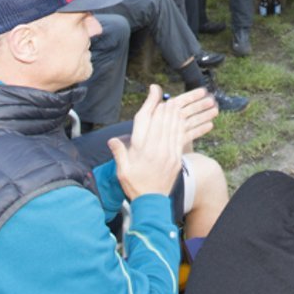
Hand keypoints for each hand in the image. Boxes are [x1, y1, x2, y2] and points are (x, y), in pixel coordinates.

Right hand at [110, 86, 186, 200]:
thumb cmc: (135, 186)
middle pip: (162, 121)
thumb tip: (112, 140)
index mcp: (142, 149)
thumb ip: (119, 153)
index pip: (147, 121)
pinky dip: (182, 126)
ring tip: (176, 103)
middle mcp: (156, 149)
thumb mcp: (122, 170)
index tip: (154, 91)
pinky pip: (181, 138)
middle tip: (166, 97)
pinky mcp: (176, 158)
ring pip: (174, 127)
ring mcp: (168, 153)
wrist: (152, 202)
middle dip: (165, 107)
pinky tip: (182, 120)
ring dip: (176, 114)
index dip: (151, 104)